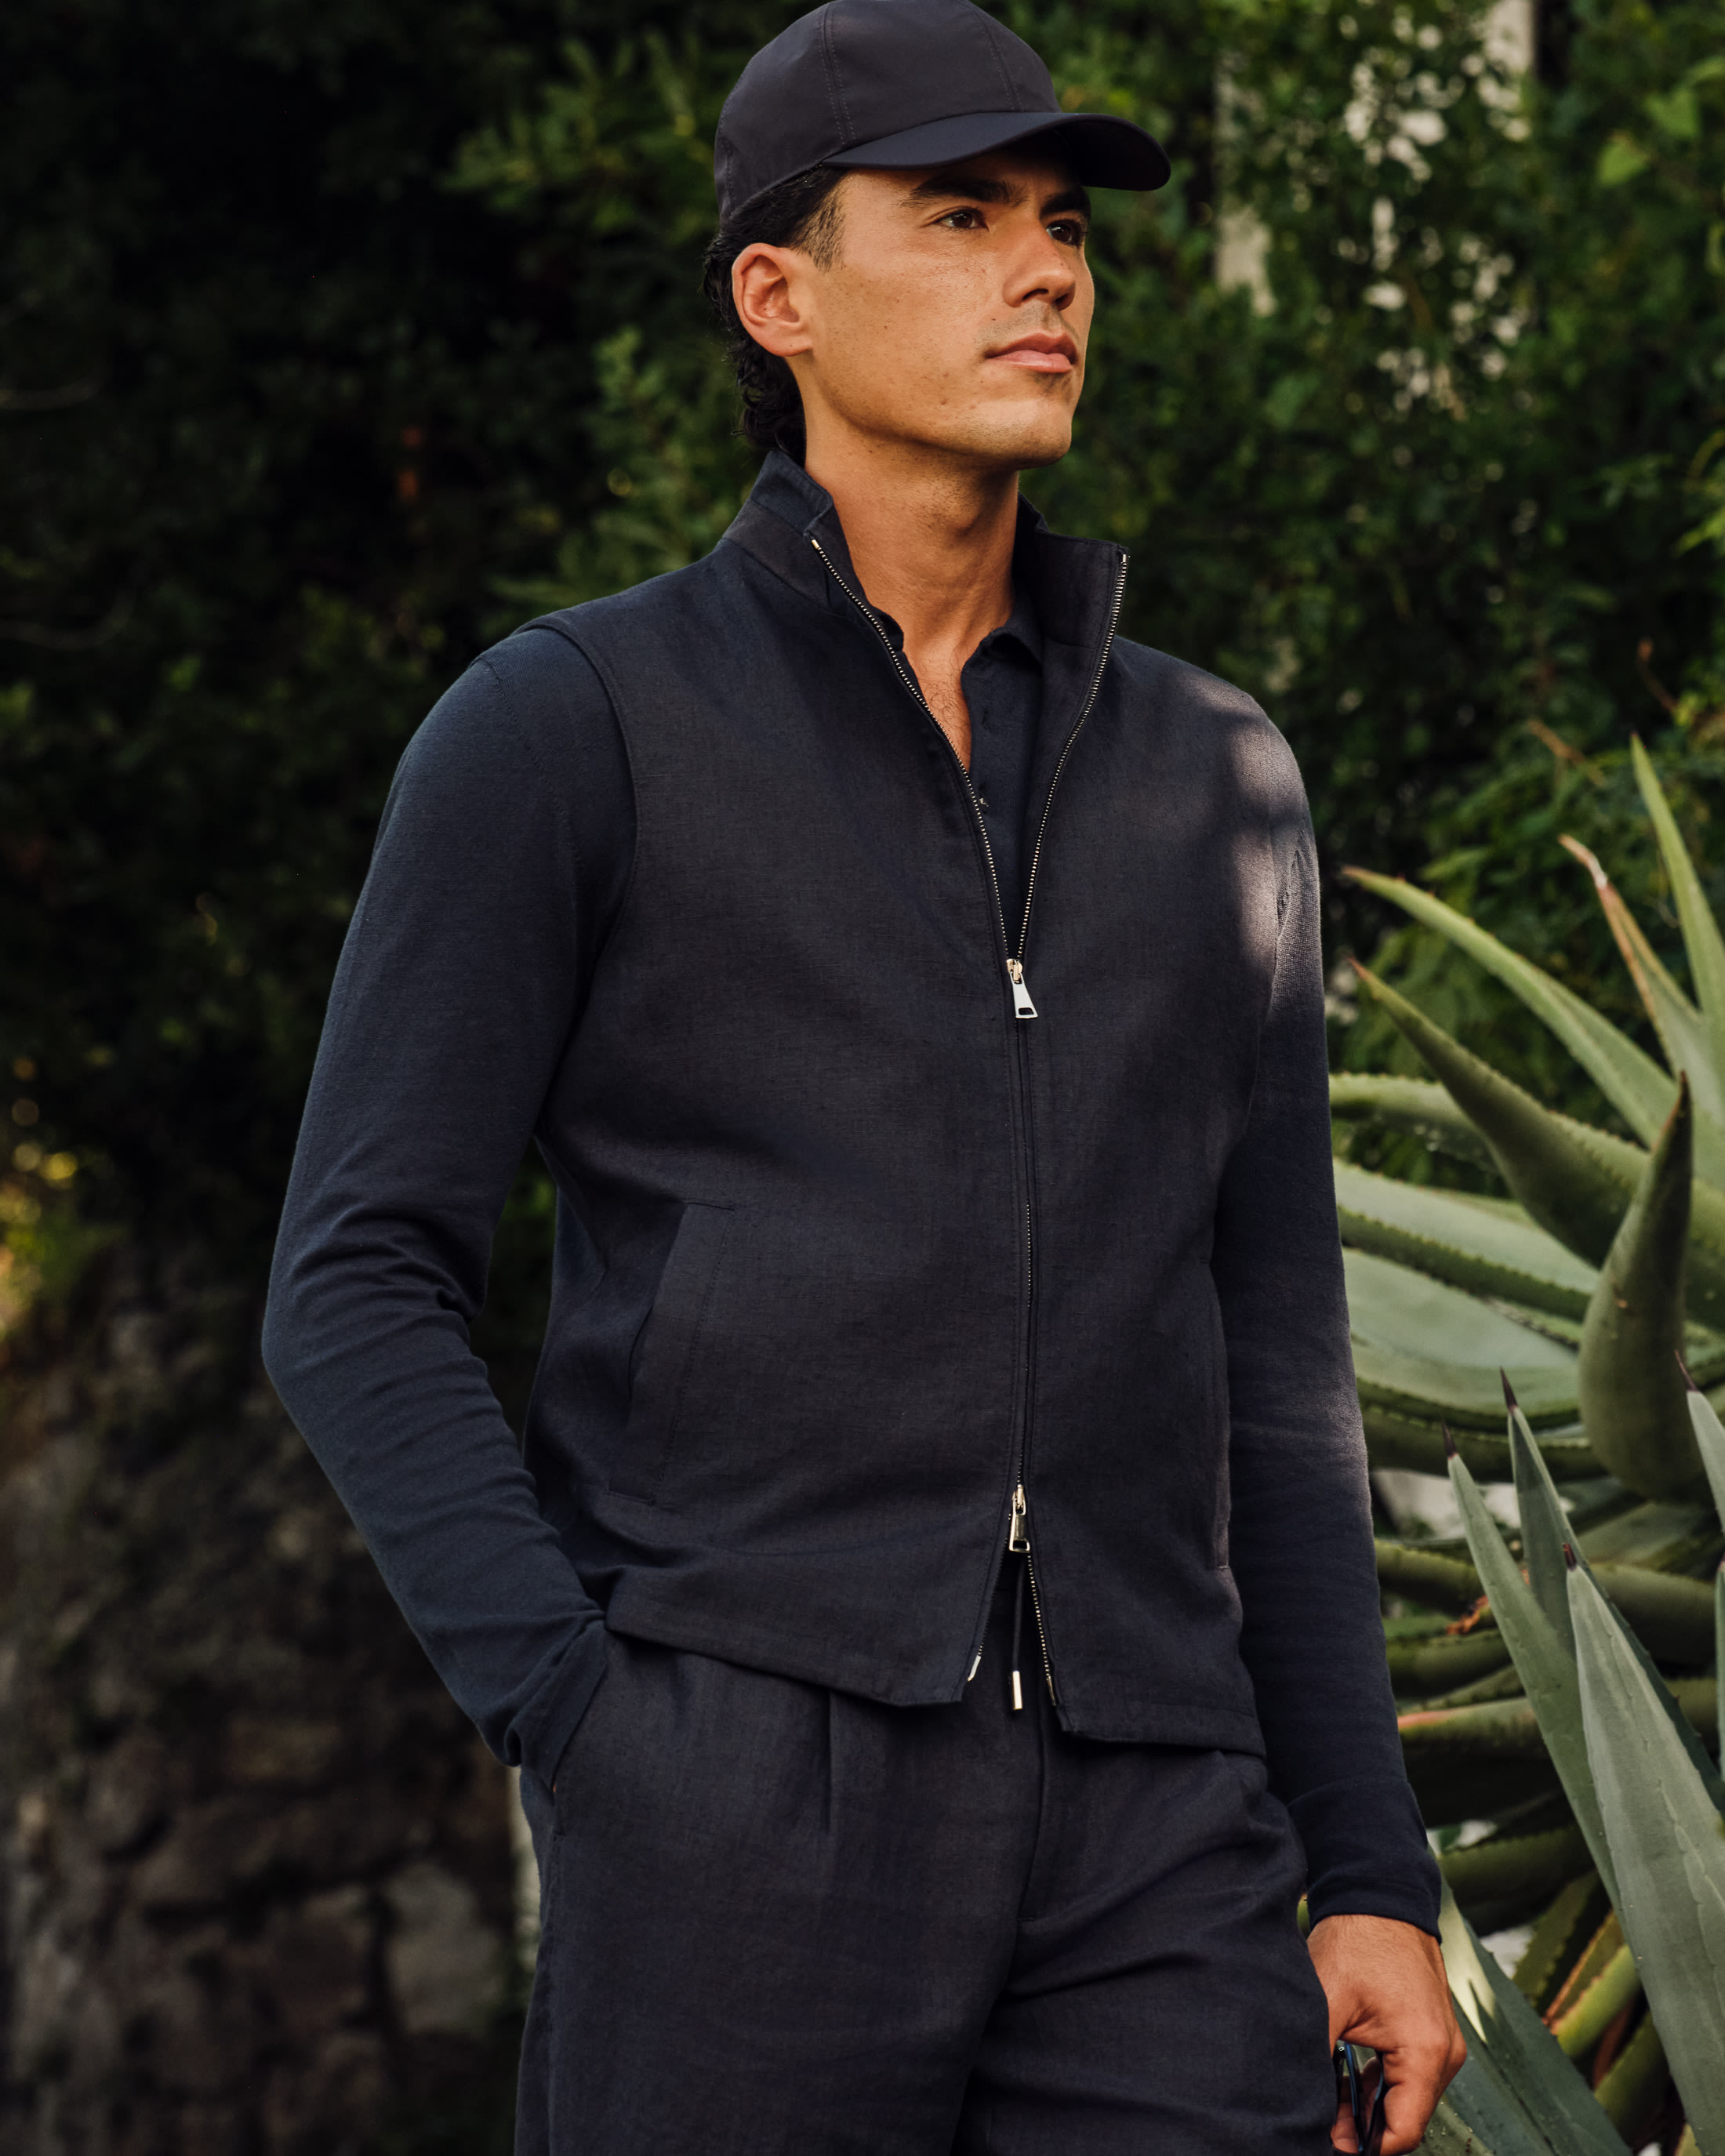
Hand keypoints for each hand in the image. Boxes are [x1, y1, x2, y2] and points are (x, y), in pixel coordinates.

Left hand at [1307, 1913, 1465, 2153]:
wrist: (1380, 1895)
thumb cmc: (1355, 1941)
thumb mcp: (1325, 2002)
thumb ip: (1316, 2062)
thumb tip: (1306, 2111)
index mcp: (1425, 2050)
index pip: (1402, 2132)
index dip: (1362, 2146)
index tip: (1324, 2139)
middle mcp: (1444, 2054)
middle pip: (1404, 2119)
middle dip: (1362, 2127)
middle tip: (1319, 2115)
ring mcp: (1442, 2044)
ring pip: (1405, 2100)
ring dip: (1367, 2106)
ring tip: (1326, 2096)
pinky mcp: (1431, 2034)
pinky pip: (1409, 2078)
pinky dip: (1378, 2085)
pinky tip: (1344, 2078)